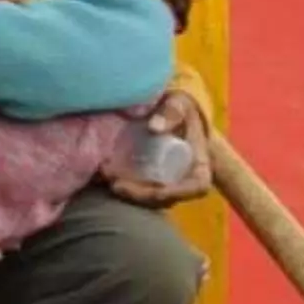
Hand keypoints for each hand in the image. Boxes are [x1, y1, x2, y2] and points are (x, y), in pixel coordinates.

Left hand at [101, 90, 214, 207]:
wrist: (175, 115)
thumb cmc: (181, 110)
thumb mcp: (179, 104)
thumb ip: (171, 111)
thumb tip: (154, 127)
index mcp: (200, 171)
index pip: (190, 190)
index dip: (167, 193)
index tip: (144, 189)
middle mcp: (185, 183)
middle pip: (163, 199)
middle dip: (138, 196)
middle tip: (113, 183)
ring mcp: (169, 185)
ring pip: (148, 200)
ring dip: (126, 194)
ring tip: (104, 177)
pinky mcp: (153, 183)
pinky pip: (139, 192)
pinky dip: (123, 188)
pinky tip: (103, 176)